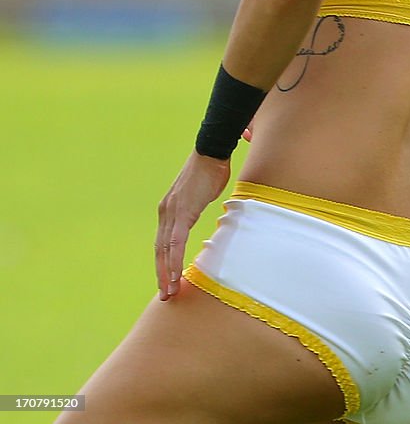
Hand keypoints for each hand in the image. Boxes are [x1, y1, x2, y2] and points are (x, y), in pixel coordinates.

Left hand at [155, 152, 230, 299]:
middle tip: (165, 295)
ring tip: (170, 291)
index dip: (164, 263)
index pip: (163, 243)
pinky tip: (177, 273)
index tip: (167, 280)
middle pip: (160, 250)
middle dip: (162, 274)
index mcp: (169, 210)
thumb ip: (194, 208)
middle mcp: (165, 213)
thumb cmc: (210, 171)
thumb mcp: (199, 194)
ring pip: (165, 250)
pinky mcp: (182, 212)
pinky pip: (176, 242)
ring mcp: (171, 212)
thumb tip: (199, 213)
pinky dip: (175, 260)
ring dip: (167, 272)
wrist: (211, 153)